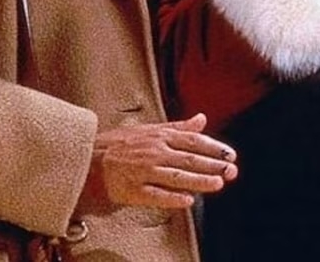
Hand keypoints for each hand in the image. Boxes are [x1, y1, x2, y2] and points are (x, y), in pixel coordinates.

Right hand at [81, 113, 237, 209]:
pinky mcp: (132, 189)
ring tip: (217, 184)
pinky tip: (188, 200)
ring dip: (199, 181)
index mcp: (160, 136)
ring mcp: (144, 171)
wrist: (88, 158)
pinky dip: (172, 198)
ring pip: (176, 177)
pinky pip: (155, 195)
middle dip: (213, 166)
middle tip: (232, 171)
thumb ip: (178, 126)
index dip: (214, 148)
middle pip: (189, 159)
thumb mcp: (150, 129)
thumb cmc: (120, 144)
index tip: (230, 155)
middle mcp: (154, 152)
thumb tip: (202, 119)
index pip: (193, 141)